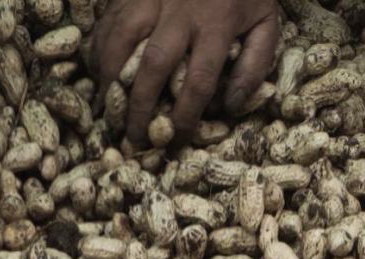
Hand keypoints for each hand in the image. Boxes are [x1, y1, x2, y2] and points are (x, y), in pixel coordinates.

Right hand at [93, 0, 279, 143]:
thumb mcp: (266, 21)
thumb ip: (255, 64)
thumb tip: (231, 106)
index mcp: (218, 22)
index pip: (199, 81)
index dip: (185, 117)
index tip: (176, 139)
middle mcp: (181, 9)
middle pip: (153, 66)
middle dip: (140, 108)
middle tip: (134, 137)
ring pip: (121, 40)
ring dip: (111, 79)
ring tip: (110, 107)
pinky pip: (108, 21)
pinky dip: (99, 49)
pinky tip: (99, 73)